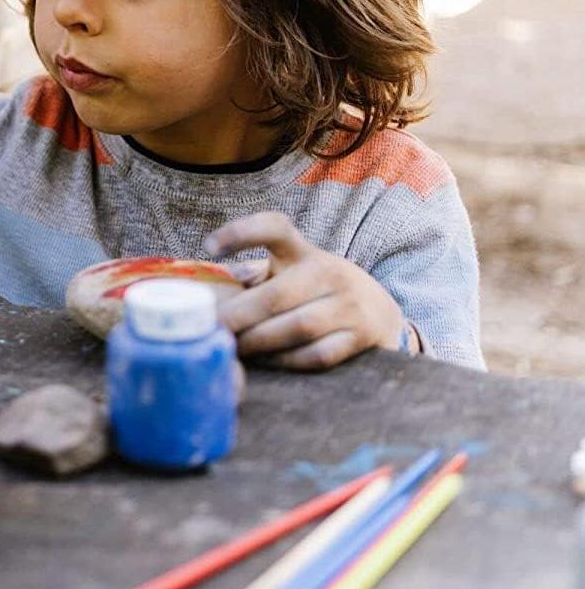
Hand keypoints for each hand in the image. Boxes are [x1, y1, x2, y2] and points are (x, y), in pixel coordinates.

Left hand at [205, 211, 405, 371]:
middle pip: (276, 295)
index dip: (241, 232)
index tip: (210, 246)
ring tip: (234, 348)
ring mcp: (349, 304)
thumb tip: (207, 299)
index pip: (274, 228)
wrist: (381, 312)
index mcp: (303, 251)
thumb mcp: (293, 272)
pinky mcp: (361, 335)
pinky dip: (286, 360)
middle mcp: (329, 272)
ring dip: (259, 341)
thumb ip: (257, 279)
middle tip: (213, 329)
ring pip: (296, 327)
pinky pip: (316, 354)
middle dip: (238, 316)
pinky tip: (266, 361)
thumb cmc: (316, 292)